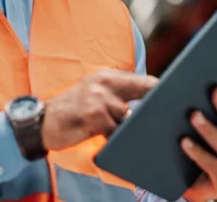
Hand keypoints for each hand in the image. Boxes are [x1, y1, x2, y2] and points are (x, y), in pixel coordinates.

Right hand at [41, 68, 157, 150]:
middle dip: (155, 108)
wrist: (40, 122)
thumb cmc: (70, 110)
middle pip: (144, 94)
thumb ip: (117, 93)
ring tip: (127, 133)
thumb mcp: (93, 92)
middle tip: (166, 118)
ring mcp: (100, 100)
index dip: (160, 91)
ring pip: (130, 119)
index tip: (175, 99)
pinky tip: (111, 140)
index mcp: (107, 76)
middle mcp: (105, 84)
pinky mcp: (95, 117)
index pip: (144, 81)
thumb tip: (147, 102)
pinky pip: (116, 132)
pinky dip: (117, 139)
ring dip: (130, 130)